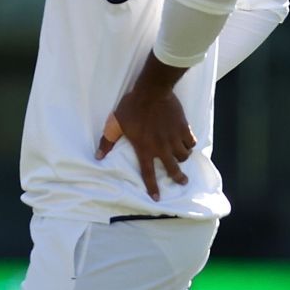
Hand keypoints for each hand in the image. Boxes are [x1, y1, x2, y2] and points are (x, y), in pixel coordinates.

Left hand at [96, 55, 195, 200]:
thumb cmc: (131, 108)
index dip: (152, 187)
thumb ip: (107, 142)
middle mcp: (162, 147)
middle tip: (182, 182)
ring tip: (181, 158)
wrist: (152, 92)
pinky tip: (187, 142)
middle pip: (173, 168)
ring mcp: (174, 137)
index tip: (157, 198)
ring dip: (183, 158)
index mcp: (145, 149)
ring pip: (184, 155)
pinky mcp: (184, 127)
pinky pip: (191, 141)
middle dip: (178, 177)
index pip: (148, 173)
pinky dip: (190, 144)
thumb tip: (98, 156)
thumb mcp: (114, 125)